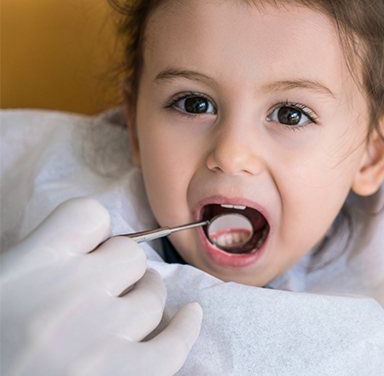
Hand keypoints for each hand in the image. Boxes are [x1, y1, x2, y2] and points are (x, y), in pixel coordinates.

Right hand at [0, 197, 201, 374]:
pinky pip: (173, 344)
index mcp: (27, 269)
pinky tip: (188, 317)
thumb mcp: (1, 292)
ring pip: (151, 295)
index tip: (90, 250)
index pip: (87, 215)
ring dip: (144, 299)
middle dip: (120, 269)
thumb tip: (88, 248)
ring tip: (126, 313)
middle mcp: (67, 294)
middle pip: (128, 254)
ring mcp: (98, 338)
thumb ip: (38, 263)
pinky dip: (185, 328)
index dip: (93, 233)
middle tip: (106, 289)